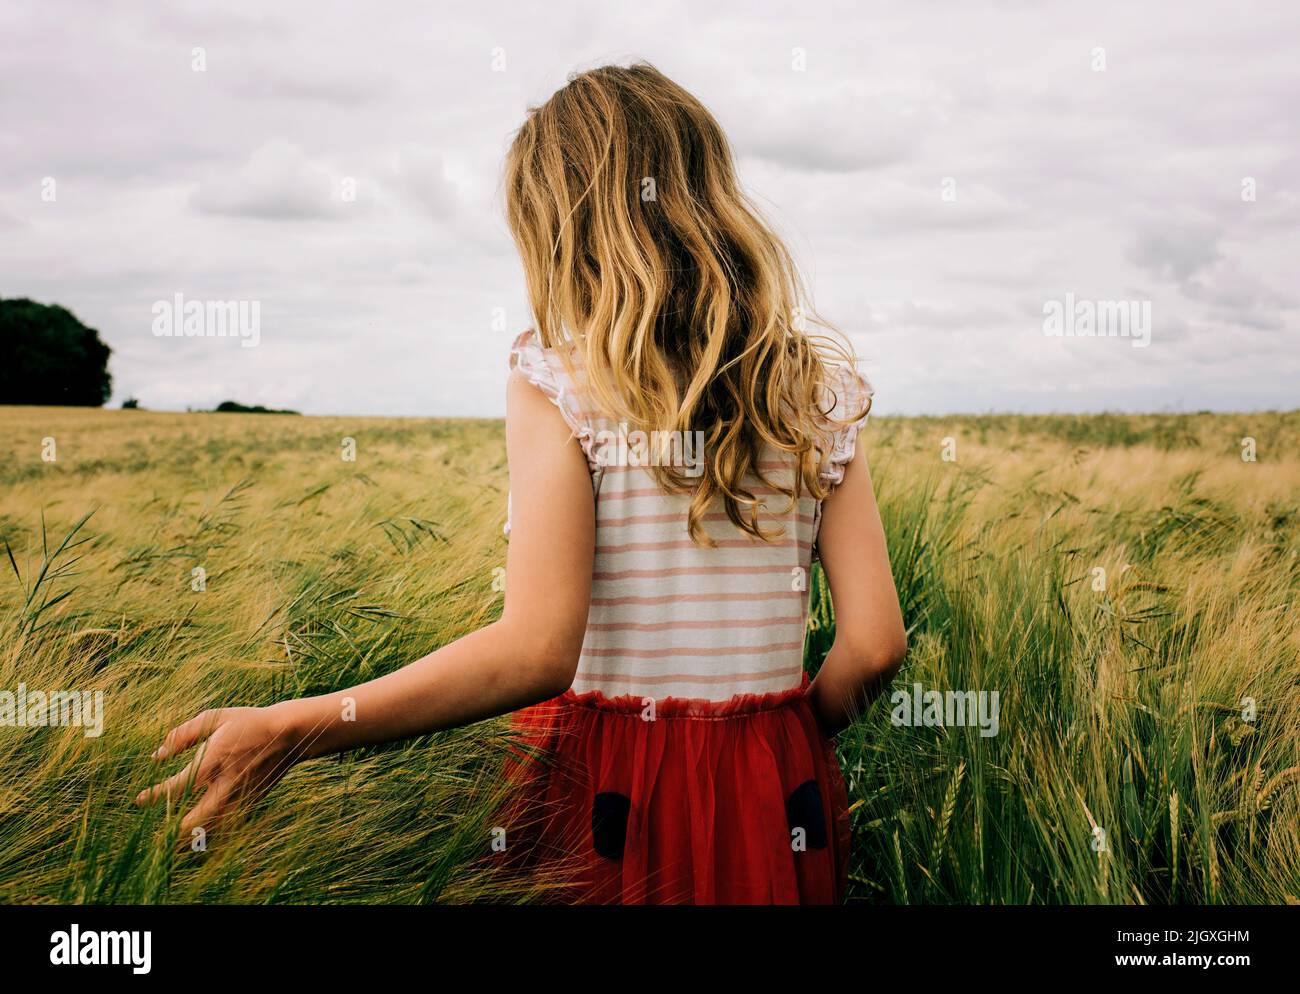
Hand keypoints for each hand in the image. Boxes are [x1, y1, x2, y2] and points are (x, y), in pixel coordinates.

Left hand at [135, 705, 299, 836]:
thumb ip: (183, 735)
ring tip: (173, 842)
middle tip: (156, 838)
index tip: (139, 800)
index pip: (177, 787)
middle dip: (172, 832)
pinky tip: (201, 832)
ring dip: (191, 835)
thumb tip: (157, 755)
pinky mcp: (252, 802)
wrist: (290, 734)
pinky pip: (228, 825)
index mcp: (214, 761)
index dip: (154, 797)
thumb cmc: (249, 722)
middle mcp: (227, 784)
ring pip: (213, 828)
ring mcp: (241, 796)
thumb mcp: (215, 718)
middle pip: (194, 820)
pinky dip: (212, 831)